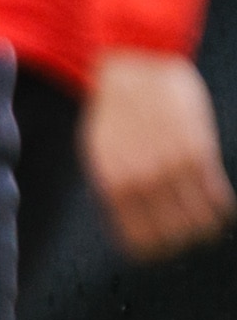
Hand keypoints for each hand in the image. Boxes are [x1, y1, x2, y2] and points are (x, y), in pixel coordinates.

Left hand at [83, 48, 232, 259]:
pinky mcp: (200, 151)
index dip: (151, 251)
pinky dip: (220, 209)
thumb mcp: (98, 152)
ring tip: (206, 227)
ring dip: (204, 229)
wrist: (136, 67)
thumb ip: (113, 186)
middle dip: (180, 243)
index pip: (137, 238)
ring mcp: (173, 167)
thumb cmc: (114, 111)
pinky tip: (220, 208)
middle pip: (171, 235)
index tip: (158, 252)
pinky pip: (217, 196)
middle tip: (186, 239)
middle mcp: (143, 181)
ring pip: (198, 220)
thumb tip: (126, 218)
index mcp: (113, 184)